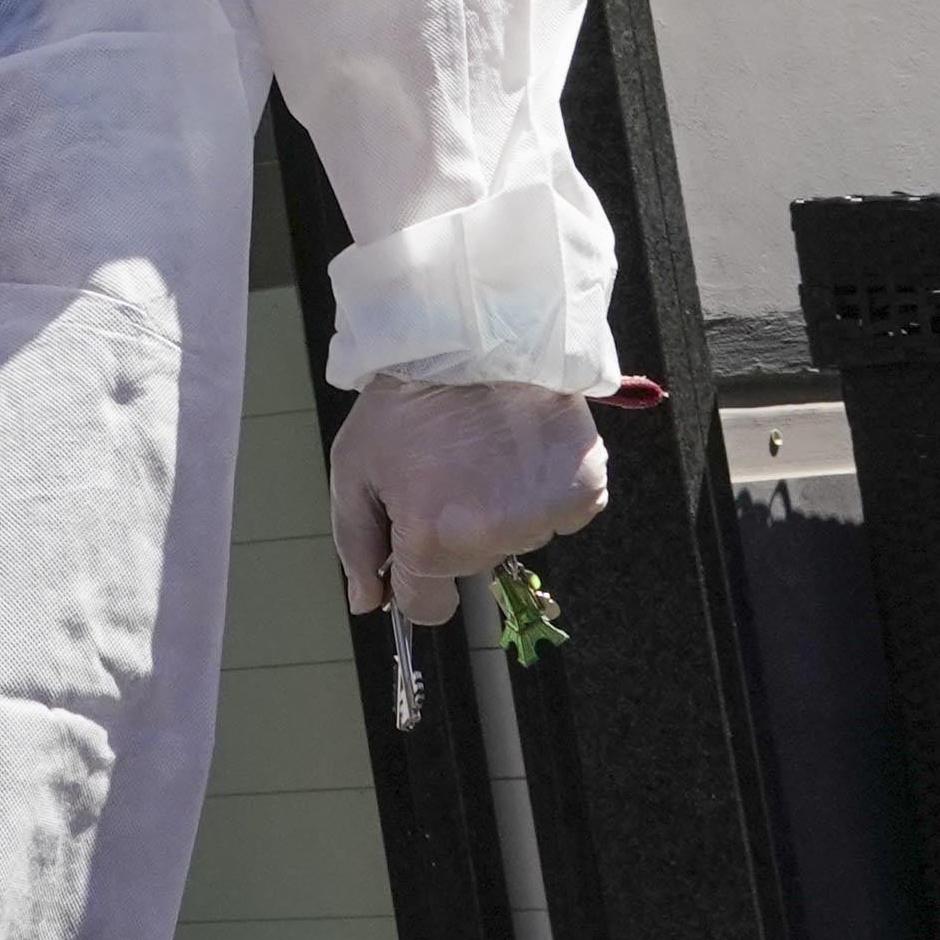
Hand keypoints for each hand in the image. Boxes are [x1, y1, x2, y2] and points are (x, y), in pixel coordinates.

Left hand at [331, 381, 606, 618]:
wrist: (472, 333)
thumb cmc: (406, 398)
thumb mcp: (354, 466)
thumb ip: (356, 543)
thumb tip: (367, 602)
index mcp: (434, 539)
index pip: (428, 607)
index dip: (416, 577)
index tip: (416, 540)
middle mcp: (496, 536)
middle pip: (473, 565)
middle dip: (456, 530)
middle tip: (447, 469)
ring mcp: (545, 513)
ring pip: (519, 537)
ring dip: (502, 507)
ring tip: (484, 450)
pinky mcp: (585, 486)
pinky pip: (563, 512)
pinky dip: (546, 489)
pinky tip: (522, 450)